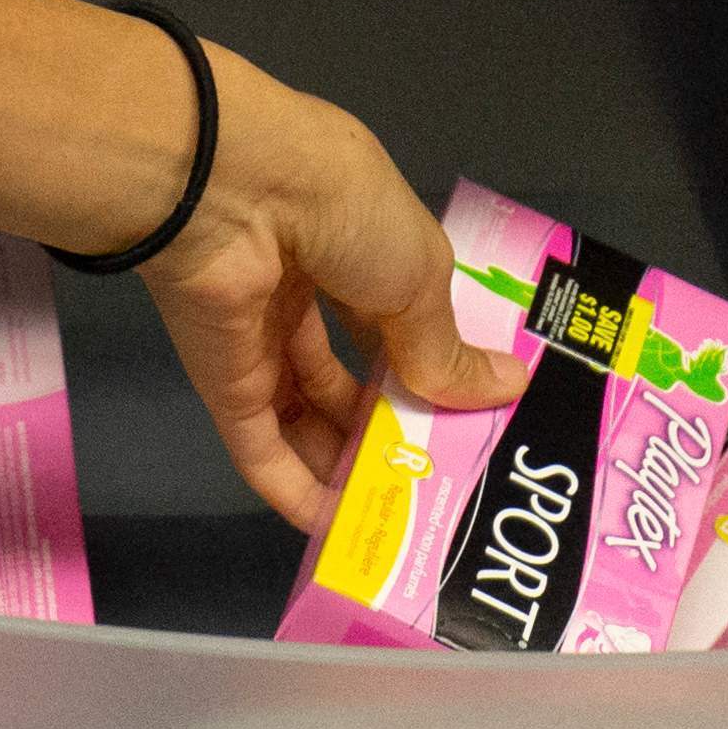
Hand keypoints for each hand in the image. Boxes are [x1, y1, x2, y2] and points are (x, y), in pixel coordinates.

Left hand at [138, 41, 525, 531]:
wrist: (227, 195)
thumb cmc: (341, 210)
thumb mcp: (418, 275)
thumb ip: (445, 346)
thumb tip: (507, 388)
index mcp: (353, 242)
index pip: (394, 316)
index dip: (430, 366)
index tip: (473, 421)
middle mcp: (301, 286)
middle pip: (349, 374)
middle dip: (393, 427)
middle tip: (443, 486)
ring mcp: (256, 336)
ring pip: (307, 416)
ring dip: (349, 468)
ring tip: (403, 524)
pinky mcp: (220, 380)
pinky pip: (260, 444)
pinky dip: (293, 489)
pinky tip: (333, 533)